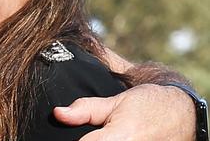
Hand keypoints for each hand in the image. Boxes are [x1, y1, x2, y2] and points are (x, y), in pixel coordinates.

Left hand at [53, 84, 195, 140]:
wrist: (182, 116)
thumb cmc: (148, 106)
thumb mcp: (116, 101)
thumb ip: (86, 109)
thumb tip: (58, 114)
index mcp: (117, 139)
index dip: (70, 138)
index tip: (55, 136)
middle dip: (85, 139)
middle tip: (83, 133)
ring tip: (94, 134)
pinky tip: (102, 137)